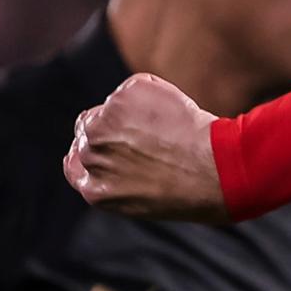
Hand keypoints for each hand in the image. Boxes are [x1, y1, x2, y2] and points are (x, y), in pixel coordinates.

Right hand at [65, 75, 231, 222]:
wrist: (216, 173)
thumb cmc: (192, 192)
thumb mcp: (141, 200)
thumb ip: (116, 177)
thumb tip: (115, 150)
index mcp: (93, 188)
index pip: (74, 162)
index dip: (91, 150)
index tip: (106, 145)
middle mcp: (91, 155)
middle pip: (87, 129)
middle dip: (111, 128)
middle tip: (145, 134)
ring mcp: (104, 123)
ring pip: (110, 107)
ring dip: (130, 111)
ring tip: (167, 131)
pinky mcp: (125, 97)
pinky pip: (136, 89)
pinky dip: (155, 95)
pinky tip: (176, 116)